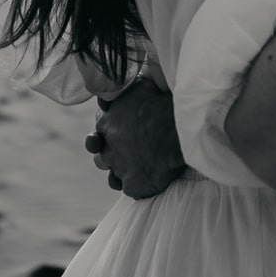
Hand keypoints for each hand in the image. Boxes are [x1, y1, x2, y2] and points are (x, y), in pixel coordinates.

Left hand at [86, 78, 184, 198]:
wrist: (176, 127)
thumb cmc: (159, 102)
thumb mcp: (138, 86)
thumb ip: (123, 91)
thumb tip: (117, 90)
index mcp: (106, 124)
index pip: (99, 133)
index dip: (106, 135)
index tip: (118, 133)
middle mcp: (108, 148)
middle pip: (101, 157)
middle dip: (111, 155)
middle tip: (126, 152)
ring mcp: (119, 169)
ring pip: (113, 177)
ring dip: (121, 173)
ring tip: (136, 168)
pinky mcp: (133, 186)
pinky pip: (131, 190)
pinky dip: (138, 186)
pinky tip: (148, 179)